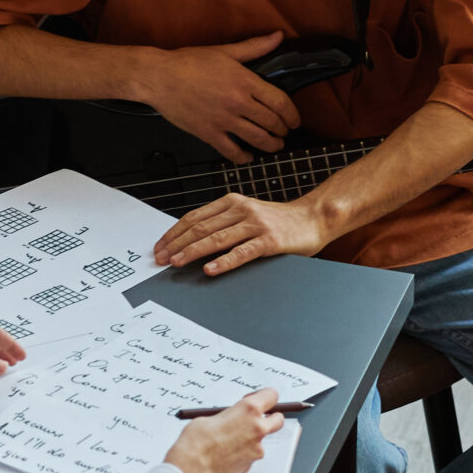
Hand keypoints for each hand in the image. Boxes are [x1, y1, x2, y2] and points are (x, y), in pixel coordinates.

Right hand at [140, 32, 302, 163]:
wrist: (159, 77)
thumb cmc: (189, 62)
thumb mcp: (225, 51)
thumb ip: (255, 47)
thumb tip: (277, 36)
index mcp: (245, 81)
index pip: (280, 102)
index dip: (292, 115)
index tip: (295, 121)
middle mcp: (238, 102)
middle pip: (272, 123)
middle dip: (283, 131)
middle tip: (284, 133)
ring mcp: (223, 120)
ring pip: (257, 139)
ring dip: (271, 145)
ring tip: (274, 145)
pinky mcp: (208, 133)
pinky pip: (232, 152)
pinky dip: (243, 157)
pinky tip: (247, 156)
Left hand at [154, 192, 332, 275]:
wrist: (313, 218)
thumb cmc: (278, 220)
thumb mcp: (246, 214)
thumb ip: (223, 222)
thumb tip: (192, 239)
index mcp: (232, 202)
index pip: (194, 217)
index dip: (174, 233)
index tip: (160, 247)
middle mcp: (241, 210)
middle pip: (200, 228)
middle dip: (176, 244)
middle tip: (160, 259)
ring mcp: (255, 224)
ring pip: (216, 239)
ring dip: (192, 252)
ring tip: (176, 263)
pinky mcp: (269, 241)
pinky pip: (242, 252)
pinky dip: (224, 262)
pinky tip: (210, 270)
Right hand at [162, 390, 286, 472]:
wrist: (193, 467)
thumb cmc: (197, 440)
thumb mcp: (210, 417)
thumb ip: (228, 415)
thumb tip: (232, 417)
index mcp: (248, 410)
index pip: (271, 396)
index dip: (264, 397)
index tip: (256, 399)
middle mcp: (258, 428)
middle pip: (278, 419)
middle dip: (269, 418)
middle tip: (254, 419)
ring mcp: (257, 448)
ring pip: (261, 440)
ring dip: (250, 439)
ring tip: (227, 442)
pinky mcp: (251, 464)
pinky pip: (250, 455)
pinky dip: (242, 454)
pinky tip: (224, 454)